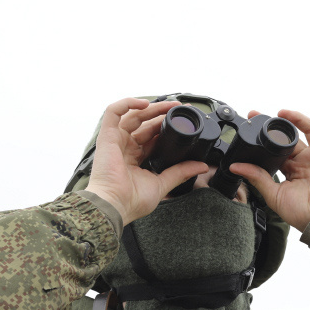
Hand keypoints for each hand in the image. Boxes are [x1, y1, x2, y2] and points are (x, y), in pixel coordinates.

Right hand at [84, 98, 209, 224]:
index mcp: (136, 158)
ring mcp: (116, 141)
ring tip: (169, 105)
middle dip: (162, 114)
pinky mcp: (107, 136)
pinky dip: (127, 103)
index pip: (152, 136)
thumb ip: (180, 173)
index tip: (181, 121)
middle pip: (145, 123)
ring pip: (133, 115)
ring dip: (151, 107)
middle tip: (179, 109)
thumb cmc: (131, 201)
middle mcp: (126, 147)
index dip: (165, 126)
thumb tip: (201, 167)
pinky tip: (144, 104)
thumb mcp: (162, 184)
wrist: (115, 205)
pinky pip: (113, 112)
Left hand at [228, 108, 309, 232]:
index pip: (277, 148)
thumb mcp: (274, 195)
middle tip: (262, 116)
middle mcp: (306, 161)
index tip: (252, 124)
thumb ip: (257, 178)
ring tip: (282, 113)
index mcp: (292, 170)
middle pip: (292, 137)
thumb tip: (234, 167)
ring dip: (297, 118)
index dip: (266, 137)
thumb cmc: (302, 213)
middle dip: (278, 125)